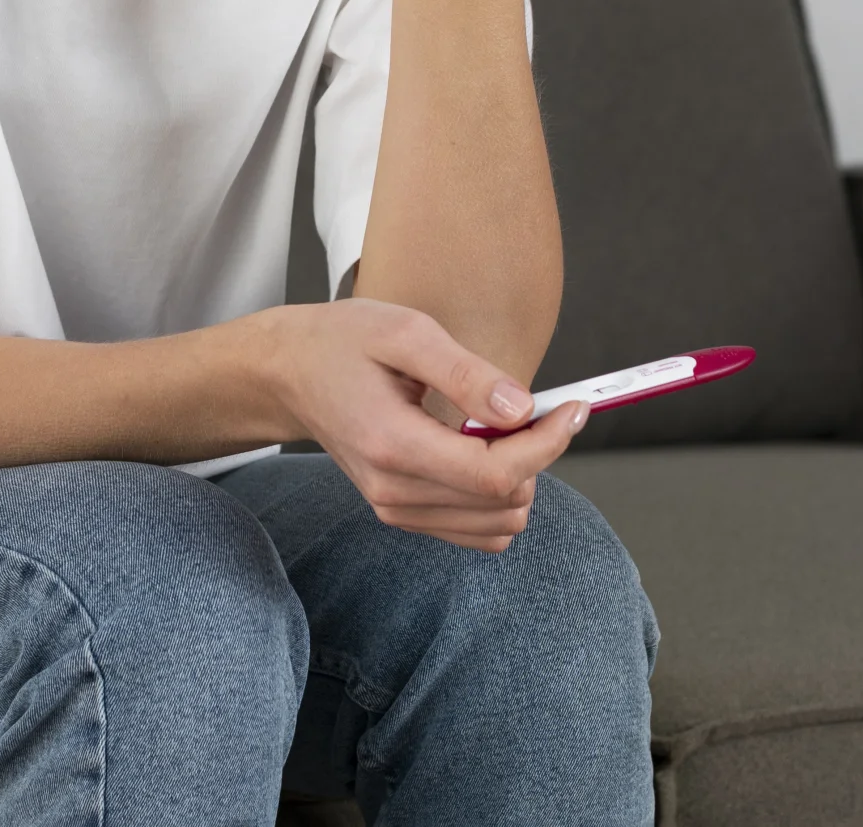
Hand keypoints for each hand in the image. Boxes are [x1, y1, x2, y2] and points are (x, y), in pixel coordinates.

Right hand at [262, 298, 587, 552]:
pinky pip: (476, 530)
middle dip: (537, 455)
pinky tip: (484, 451)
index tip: (572, 407)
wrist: (289, 373)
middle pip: (504, 504)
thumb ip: (466, 373)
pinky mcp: (401, 514)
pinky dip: (497, 497)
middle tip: (534, 407)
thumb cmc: (343, 342)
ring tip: (503, 428)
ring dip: (520, 478)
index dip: (548, 443)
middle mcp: (394, 491)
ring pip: (498, 525)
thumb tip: (521, 407)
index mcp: (394, 444)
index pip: (496, 474)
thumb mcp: (406, 333)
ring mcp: (395, 509)